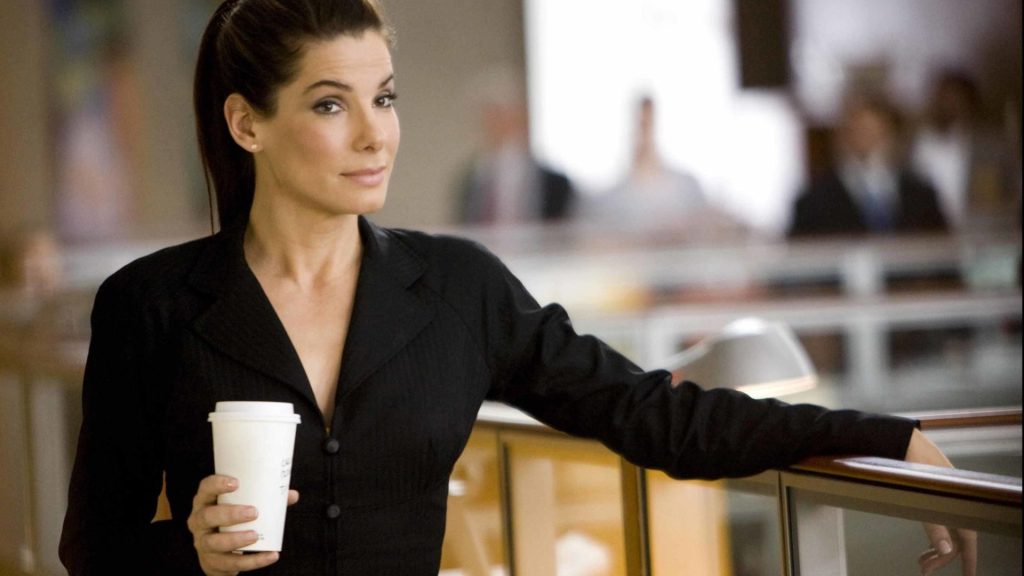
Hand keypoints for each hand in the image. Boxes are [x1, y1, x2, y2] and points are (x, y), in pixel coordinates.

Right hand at [187, 474, 299, 575]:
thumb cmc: (232, 522)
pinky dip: (253, 561)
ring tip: (255, 535)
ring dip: (236, 539)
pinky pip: (231, 563)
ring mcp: (203, 543)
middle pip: (207, 516)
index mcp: (205, 502)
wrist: (219, 554)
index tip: (236, 483)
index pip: (205, 489)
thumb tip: (292, 495)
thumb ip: (265, 500)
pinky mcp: (212, 562)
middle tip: (253, 512)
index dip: (217, 484)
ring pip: (214, 542)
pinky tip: (270, 556)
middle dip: (230, 514)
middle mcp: (198, 522)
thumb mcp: (241, 507)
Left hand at [904, 429, 977, 575]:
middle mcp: (954, 501)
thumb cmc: (908, 463)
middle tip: (924, 569)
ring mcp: (945, 498)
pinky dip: (934, 534)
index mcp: (957, 502)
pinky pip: (941, 520)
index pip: (968, 538)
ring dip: (937, 549)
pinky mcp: (934, 493)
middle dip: (942, 558)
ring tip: (921, 561)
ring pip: (948, 531)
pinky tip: (926, 544)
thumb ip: (933, 524)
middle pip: (956, 538)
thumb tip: (946, 551)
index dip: (970, 560)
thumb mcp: (920, 496)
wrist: (899, 438)